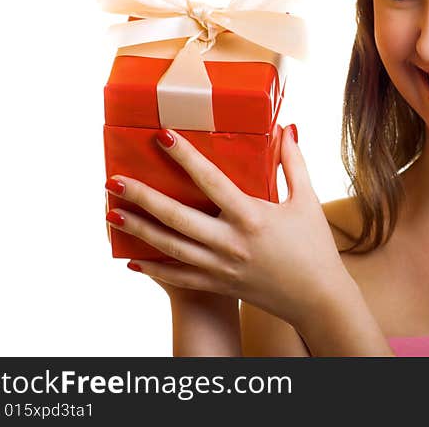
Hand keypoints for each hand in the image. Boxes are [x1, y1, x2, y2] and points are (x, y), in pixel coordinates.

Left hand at [105, 125, 350, 329]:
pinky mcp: (219, 284)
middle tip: (113, 181)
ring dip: (138, 229)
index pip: (212, 181)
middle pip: (177, 217)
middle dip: (142, 197)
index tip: (162, 137)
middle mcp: (231, 242)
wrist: (317, 298)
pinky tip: (132, 259)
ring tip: (111, 213)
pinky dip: (154, 268)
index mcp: (253, 217)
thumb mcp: (307, 201)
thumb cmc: (315, 247)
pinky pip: (179, 277)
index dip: (185, 157)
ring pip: (170, 247)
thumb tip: (288, 129)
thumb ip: (293, 164)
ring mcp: (221, 266)